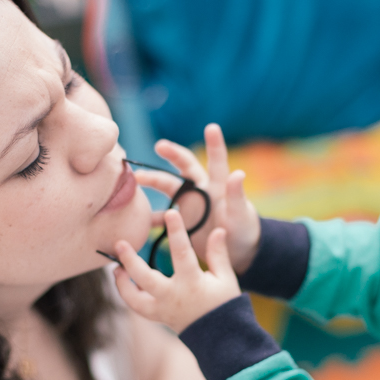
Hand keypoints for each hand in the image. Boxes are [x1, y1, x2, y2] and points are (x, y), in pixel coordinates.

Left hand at [113, 209, 241, 333]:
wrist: (218, 336)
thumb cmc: (223, 303)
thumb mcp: (225, 278)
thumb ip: (218, 254)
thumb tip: (217, 230)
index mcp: (192, 283)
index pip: (182, 252)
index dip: (176, 231)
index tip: (171, 212)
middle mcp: (173, 296)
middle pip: (146, 278)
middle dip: (130, 261)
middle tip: (119, 243)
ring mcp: (162, 309)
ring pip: (134, 298)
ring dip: (121, 282)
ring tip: (116, 267)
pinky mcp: (156, 316)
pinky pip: (135, 306)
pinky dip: (126, 293)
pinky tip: (121, 278)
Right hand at [136, 123, 260, 272]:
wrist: (235, 252)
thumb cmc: (244, 230)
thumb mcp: (241, 215)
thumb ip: (237, 196)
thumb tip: (238, 173)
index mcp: (219, 186)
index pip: (217, 162)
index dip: (215, 144)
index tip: (212, 127)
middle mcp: (202, 190)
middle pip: (185, 168)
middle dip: (172, 154)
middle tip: (159, 146)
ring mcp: (189, 203)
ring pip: (169, 186)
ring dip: (153, 181)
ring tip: (136, 179)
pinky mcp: (181, 220)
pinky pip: (162, 216)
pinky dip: (149, 216)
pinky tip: (135, 215)